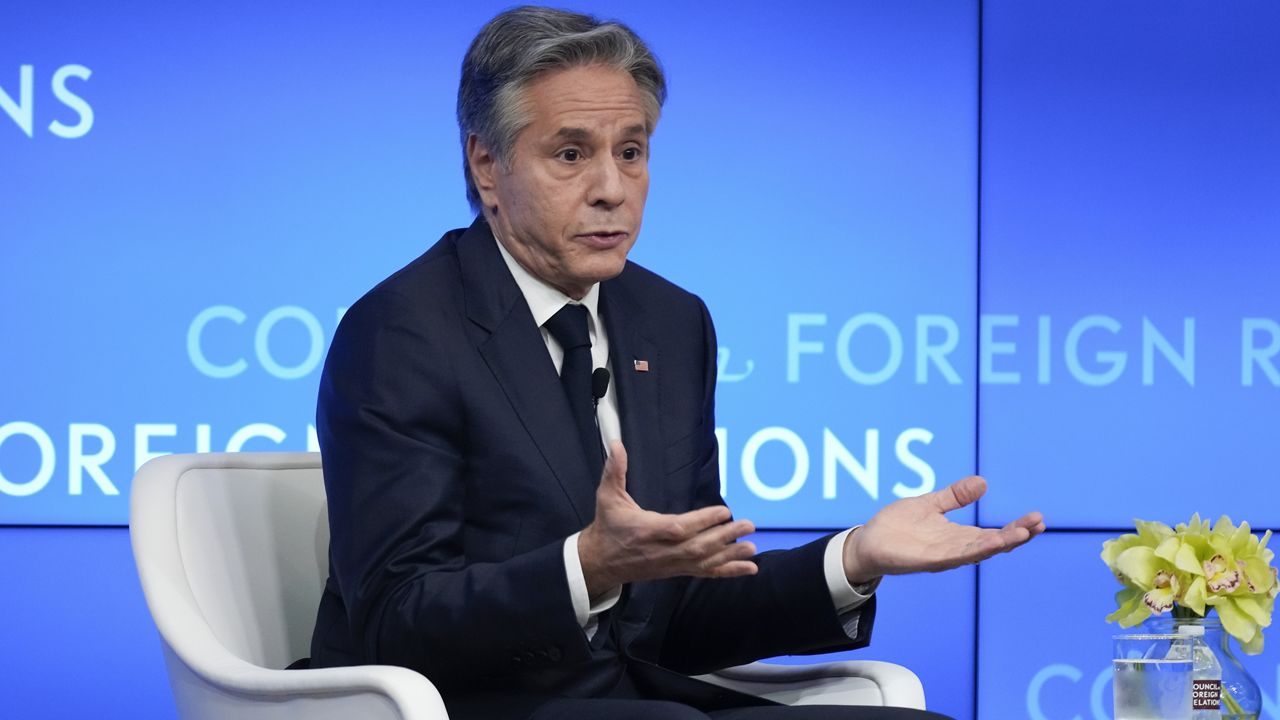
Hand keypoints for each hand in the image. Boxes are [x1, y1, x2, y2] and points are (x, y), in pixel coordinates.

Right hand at [578, 441, 757, 598]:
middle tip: (748, 524)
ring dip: (731, 555)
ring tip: (753, 547)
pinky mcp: (677, 570)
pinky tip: (749, 568)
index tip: (723, 511)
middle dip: (724, 537)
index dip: (703, 521)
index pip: (679, 527)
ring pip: (704, 561)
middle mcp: (663, 550)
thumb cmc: (608, 526)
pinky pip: (705, 572)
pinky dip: (728, 570)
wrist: (601, 561)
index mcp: (647, 530)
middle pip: (698, 546)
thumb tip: (616, 444)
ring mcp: (672, 563)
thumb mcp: (607, 497)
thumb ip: (614, 470)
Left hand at [842, 476, 1044, 583]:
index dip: (1016, 528)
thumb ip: (954, 496)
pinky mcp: (927, 560)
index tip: (1038, 518)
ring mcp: (942, 556)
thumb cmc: (897, 526)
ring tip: (1023, 534)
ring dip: (1000, 543)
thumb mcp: (930, 504)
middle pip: (992, 544)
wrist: (868, 542)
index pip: (994, 533)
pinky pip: (954, 557)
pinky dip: (973, 550)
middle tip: (1039, 524)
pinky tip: (990, 544)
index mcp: (958, 537)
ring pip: (977, 552)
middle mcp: (955, 549)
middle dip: (1016, 535)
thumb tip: (982, 482)